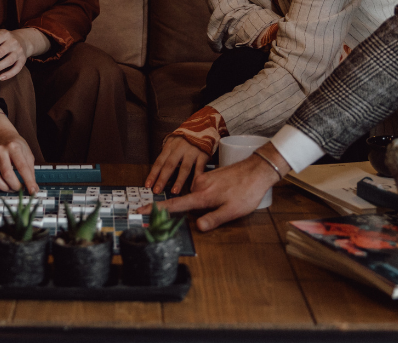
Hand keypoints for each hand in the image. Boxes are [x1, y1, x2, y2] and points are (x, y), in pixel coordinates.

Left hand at [0, 28, 48, 81]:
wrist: (24, 40)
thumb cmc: (4, 38)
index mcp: (5, 34)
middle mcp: (13, 42)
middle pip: (0, 52)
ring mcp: (19, 52)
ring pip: (8, 61)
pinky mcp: (23, 60)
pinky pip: (17, 69)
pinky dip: (9, 74)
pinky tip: (0, 78)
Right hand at [0, 111, 38, 193]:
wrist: (0, 135)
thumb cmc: (15, 144)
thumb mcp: (27, 152)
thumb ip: (30, 169)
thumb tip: (32, 187)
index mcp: (13, 147)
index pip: (22, 167)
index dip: (28, 181)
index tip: (33, 190)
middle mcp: (0, 151)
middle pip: (6, 174)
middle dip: (15, 186)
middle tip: (20, 189)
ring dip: (4, 187)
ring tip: (11, 188)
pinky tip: (0, 186)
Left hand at [145, 135, 209, 194]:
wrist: (203, 125)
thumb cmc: (186, 137)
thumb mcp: (174, 142)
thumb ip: (168, 155)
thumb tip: (158, 171)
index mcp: (170, 146)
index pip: (159, 162)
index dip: (153, 174)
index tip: (148, 185)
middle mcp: (179, 148)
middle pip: (169, 165)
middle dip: (162, 179)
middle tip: (157, 191)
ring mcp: (192, 151)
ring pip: (184, 167)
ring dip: (179, 180)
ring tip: (174, 191)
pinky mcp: (203, 154)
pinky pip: (200, 167)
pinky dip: (197, 178)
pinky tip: (193, 187)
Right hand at [162, 143, 286, 231]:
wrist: (257, 169)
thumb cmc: (246, 191)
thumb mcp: (232, 211)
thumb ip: (214, 219)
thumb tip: (198, 227)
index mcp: (202, 195)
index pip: (174, 205)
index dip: (157, 210)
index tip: (140, 211)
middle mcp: (199, 185)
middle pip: (187, 202)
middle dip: (196, 210)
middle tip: (219, 211)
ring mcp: (204, 179)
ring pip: (197, 196)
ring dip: (206, 203)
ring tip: (229, 201)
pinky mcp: (209, 176)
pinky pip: (203, 189)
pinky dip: (210, 196)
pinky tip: (226, 195)